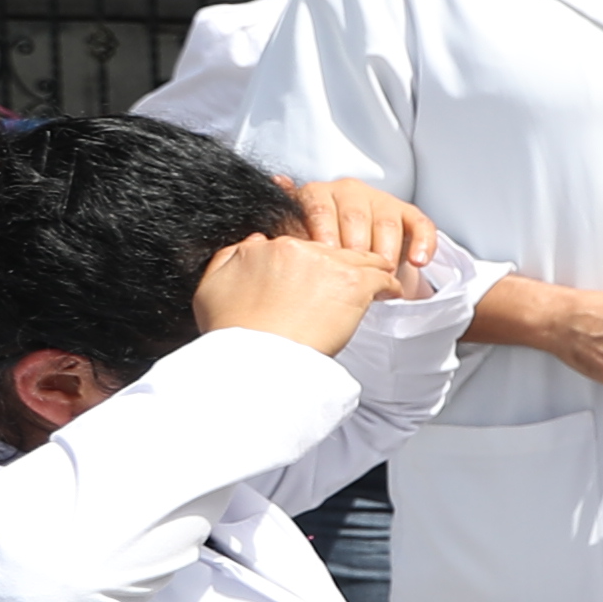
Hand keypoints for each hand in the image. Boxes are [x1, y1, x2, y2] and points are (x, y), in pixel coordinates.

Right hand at [196, 233, 400, 357]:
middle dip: (337, 265)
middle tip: (346, 282)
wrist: (256, 358)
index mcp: (266, 248)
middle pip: (328, 249)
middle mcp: (298, 248)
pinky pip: (380, 275)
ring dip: (368, 268)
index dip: (309, 261)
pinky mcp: (352, 282)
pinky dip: (388, 283)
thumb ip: (229, 258)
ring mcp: (327, 263)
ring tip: (377, 279)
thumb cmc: (233, 333)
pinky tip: (391, 291)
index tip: (315, 274)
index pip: (297, 245)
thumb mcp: (211, 287)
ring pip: (357, 257)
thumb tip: (253, 243)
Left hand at [279, 179, 440, 289]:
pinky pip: (420, 225)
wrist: (353, 263)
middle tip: (354, 275)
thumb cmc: (319, 253)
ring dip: (385, 252)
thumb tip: (277, 183)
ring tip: (383, 276)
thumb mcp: (295, 240)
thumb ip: (284, 221)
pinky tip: (417, 262)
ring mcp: (381, 201)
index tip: (326, 259)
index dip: (323, 236)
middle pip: (354, 216)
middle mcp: (349, 192)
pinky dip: (421, 245)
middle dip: (356, 249)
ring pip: (385, 223)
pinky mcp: (409, 214)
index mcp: (318, 194)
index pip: (319, 208)